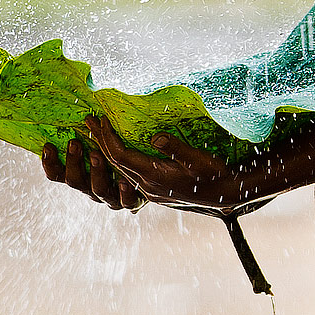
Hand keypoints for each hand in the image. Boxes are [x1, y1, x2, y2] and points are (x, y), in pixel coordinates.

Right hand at [41, 135, 146, 211]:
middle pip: (75, 181)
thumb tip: (80, 114)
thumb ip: (92, 133)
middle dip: (73, 161)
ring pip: (98, 190)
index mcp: (82, 175)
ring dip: (96, 171)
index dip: (50, 163)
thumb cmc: (125, 154)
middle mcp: (92, 188)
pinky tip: (124, 182)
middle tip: (75, 142)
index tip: (48, 145)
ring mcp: (111, 197)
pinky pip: (126, 201)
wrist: (151, 181)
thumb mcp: (104, 142)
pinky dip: (124, 193)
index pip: (58, 173)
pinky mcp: (131, 202)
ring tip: (97, 153)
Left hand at [88, 114, 246, 212]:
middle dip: (100, 141)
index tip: (98, 119)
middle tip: (89, 121)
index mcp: (154, 177)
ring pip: (119, 169)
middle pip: (115, 162)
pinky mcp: (154, 189)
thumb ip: (176, 149)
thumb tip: (155, 138)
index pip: (120, 156)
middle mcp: (147, 186)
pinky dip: (118, 158)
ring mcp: (149, 189)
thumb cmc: (213, 175)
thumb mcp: (198, 159)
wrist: (225, 195)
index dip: (107, 137)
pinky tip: (117, 149)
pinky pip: (128, 173)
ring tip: (98, 132)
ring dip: (106, 150)